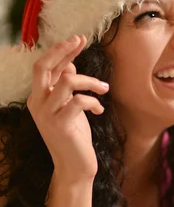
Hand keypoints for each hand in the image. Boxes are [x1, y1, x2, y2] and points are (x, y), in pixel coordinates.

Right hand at [27, 35, 108, 182]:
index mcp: (37, 97)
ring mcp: (46, 115)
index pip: (45, 67)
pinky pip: (78, 101)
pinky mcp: (60, 125)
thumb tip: (69, 65)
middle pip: (43, 67)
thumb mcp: (69, 107)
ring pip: (67, 81)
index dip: (62, 51)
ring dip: (91, 81)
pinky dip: (93, 101)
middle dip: (63, 50)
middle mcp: (37, 103)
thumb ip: (65, 87)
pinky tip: (100, 110)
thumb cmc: (74, 136)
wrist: (74, 167)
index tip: (78, 39)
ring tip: (104, 88)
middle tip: (80, 40)